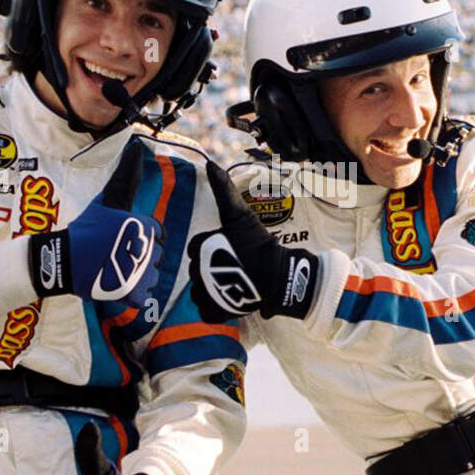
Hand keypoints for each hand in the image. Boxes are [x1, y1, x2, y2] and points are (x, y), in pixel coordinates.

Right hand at [29, 140, 162, 308]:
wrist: (61, 260)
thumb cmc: (85, 229)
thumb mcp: (107, 200)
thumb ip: (126, 176)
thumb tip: (136, 147)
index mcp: (141, 224)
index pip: (158, 234)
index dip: (142, 239)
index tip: (123, 241)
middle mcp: (143, 246)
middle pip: (155, 256)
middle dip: (139, 258)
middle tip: (114, 257)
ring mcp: (138, 271)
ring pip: (151, 277)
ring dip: (137, 277)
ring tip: (115, 271)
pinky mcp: (130, 292)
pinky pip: (143, 297)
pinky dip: (132, 295)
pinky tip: (118, 287)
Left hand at [186, 162, 319, 322]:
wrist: (278, 276)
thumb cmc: (259, 244)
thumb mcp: (240, 214)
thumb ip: (223, 189)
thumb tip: (210, 163)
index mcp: (200, 247)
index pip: (195, 247)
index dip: (213, 247)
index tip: (231, 248)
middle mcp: (197, 271)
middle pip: (197, 269)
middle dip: (214, 267)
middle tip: (236, 266)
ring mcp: (205, 293)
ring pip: (199, 290)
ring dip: (213, 287)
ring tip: (234, 282)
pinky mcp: (214, 312)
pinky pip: (206, 310)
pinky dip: (216, 307)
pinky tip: (229, 299)